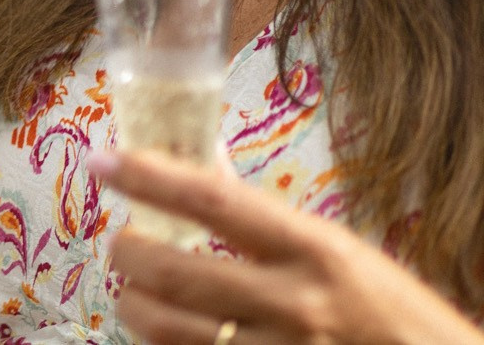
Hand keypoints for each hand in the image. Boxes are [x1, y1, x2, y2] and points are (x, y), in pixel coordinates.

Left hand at [97, 149, 483, 344]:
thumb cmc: (385, 307)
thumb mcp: (333, 248)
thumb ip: (262, 220)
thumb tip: (197, 166)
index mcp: (311, 250)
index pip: (212, 201)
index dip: (149, 178)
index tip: (103, 161)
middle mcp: (293, 304)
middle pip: (172, 273)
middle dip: (127, 254)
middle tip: (123, 243)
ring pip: (166, 330)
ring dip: (133, 305)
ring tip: (134, 292)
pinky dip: (164, 343)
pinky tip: (167, 329)